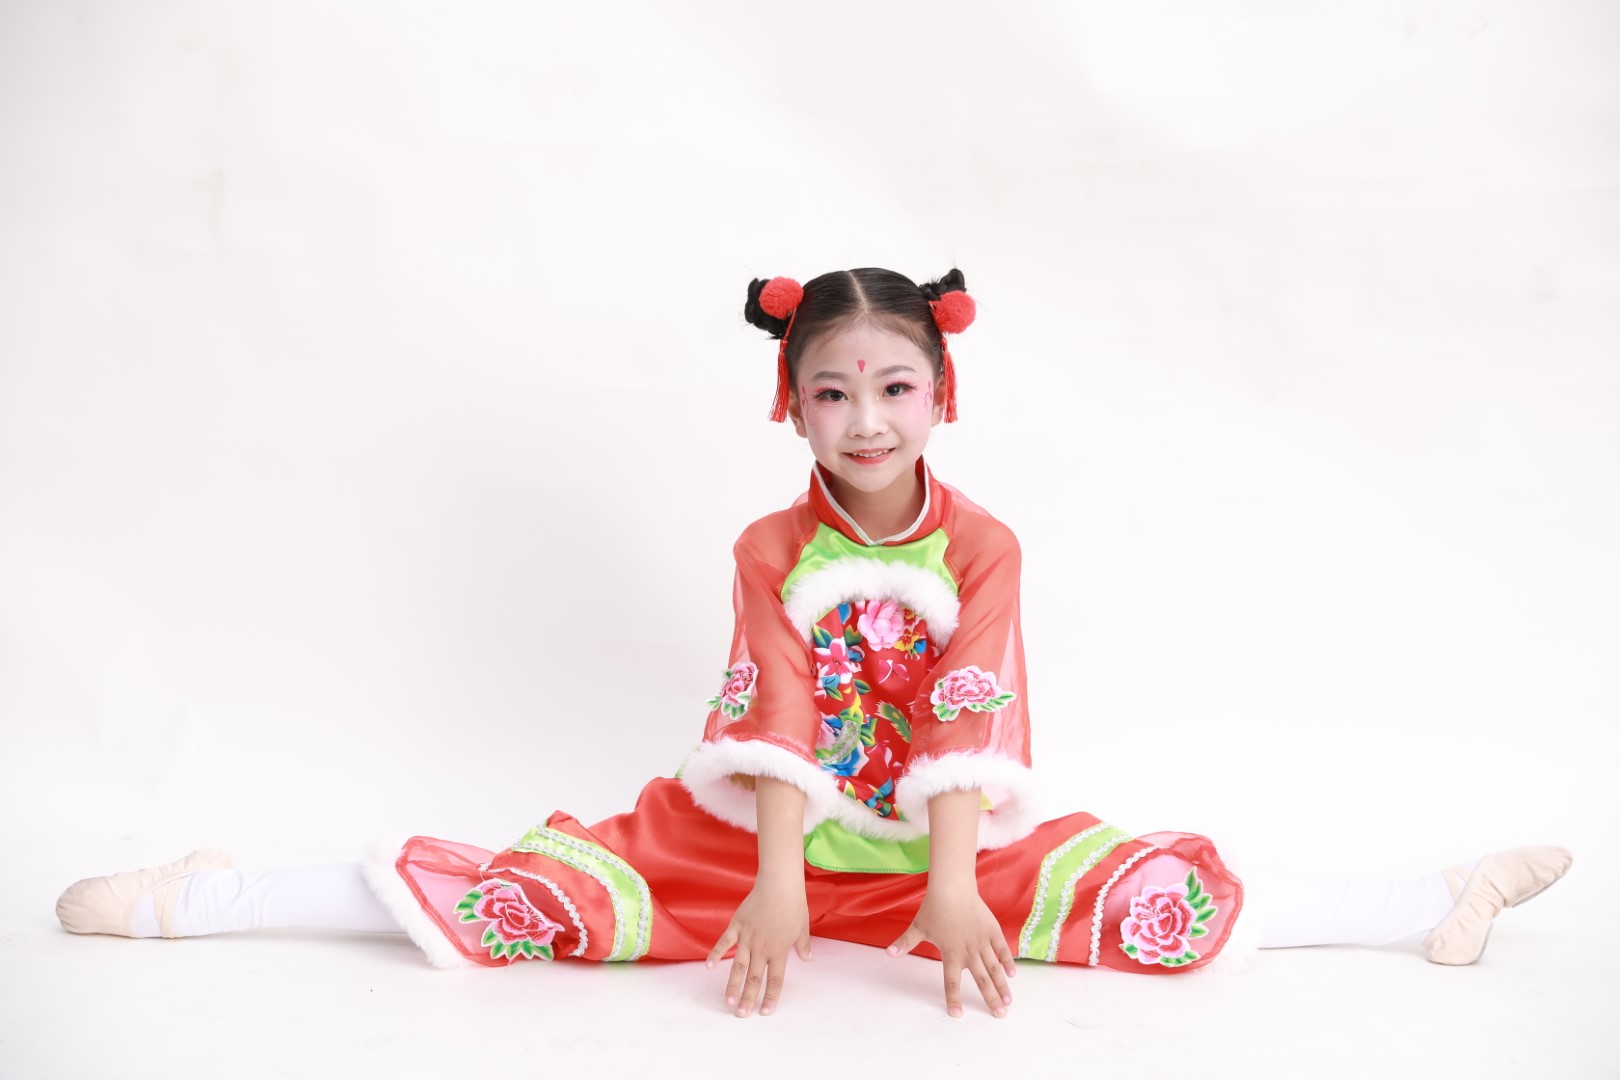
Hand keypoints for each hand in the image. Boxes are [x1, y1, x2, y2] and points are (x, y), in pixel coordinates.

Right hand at [706, 878, 811, 1017]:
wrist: (779, 885)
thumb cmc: (793, 905)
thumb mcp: (803, 928)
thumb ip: (802, 946)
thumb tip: (808, 959)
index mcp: (779, 951)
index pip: (775, 980)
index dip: (771, 997)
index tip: (765, 1012)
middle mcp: (762, 948)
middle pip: (754, 978)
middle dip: (748, 998)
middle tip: (742, 1015)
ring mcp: (747, 938)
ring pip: (738, 967)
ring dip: (732, 985)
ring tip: (728, 1002)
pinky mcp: (736, 926)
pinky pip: (724, 943)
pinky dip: (716, 954)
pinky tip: (709, 967)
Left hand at [889, 884, 1015, 1017]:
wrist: (952, 887)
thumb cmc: (934, 907)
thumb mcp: (917, 927)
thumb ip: (905, 943)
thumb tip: (888, 953)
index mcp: (950, 953)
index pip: (951, 981)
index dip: (953, 998)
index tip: (957, 1014)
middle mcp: (968, 951)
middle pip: (982, 980)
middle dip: (991, 999)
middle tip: (1000, 1014)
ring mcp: (982, 941)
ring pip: (995, 968)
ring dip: (1002, 985)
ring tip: (1009, 1002)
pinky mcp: (992, 930)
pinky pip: (1002, 949)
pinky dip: (1007, 962)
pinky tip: (1012, 974)